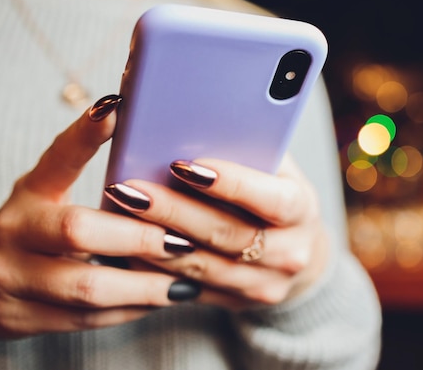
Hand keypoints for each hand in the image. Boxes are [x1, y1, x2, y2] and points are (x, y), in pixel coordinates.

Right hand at [0, 96, 198, 340]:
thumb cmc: (32, 231)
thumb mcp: (48, 196)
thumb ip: (85, 175)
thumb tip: (138, 131)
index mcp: (30, 192)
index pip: (58, 157)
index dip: (85, 134)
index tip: (118, 110)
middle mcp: (15, 231)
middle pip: (78, 231)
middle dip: (139, 238)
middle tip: (183, 241)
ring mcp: (11, 278)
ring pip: (87, 286)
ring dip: (144, 286)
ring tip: (185, 281)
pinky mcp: (21, 318)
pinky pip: (86, 319)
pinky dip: (129, 311)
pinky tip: (159, 301)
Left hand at [105, 154, 329, 309]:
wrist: (299, 253)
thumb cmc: (279, 195)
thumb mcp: (278, 170)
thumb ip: (250, 150)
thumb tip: (198, 119)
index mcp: (302, 211)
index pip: (271, 199)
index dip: (230, 183)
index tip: (184, 165)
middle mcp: (289, 254)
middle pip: (226, 234)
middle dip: (174, 211)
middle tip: (132, 188)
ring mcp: (263, 285)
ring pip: (202, 266)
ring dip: (155, 240)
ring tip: (120, 213)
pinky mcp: (235, 302)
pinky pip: (188, 288)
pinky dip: (154, 268)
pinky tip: (124, 247)